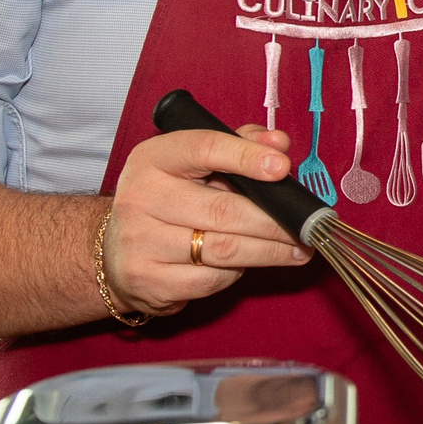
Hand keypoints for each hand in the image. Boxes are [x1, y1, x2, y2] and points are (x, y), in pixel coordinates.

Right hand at [102, 125, 309, 314]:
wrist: (116, 251)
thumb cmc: (170, 199)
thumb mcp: (195, 164)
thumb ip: (239, 145)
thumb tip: (279, 143)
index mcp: (153, 158)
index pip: (204, 149)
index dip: (247, 157)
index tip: (282, 167)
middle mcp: (140, 197)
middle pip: (224, 210)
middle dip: (275, 221)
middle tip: (307, 227)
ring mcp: (140, 242)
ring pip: (223, 249)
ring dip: (270, 251)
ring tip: (298, 249)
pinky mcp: (148, 280)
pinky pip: (210, 279)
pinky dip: (237, 273)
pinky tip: (249, 264)